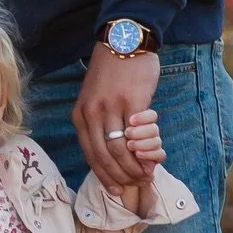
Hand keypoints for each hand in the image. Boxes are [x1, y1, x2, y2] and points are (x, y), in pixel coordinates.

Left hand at [73, 44, 160, 193]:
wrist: (124, 42)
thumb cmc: (111, 72)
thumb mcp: (93, 98)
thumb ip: (99, 122)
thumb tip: (110, 152)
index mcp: (80, 114)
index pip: (89, 154)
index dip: (103, 175)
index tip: (115, 190)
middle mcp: (91, 113)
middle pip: (104, 156)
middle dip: (120, 176)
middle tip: (134, 185)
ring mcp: (111, 108)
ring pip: (120, 149)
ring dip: (133, 167)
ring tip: (145, 174)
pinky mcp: (132, 103)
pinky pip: (138, 135)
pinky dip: (145, 150)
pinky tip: (152, 157)